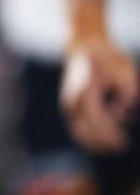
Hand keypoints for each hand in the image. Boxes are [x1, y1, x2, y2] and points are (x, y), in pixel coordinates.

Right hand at [60, 38, 138, 153]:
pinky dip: (87, 137)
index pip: (95, 119)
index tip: (123, 141)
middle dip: (102, 141)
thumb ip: (126, 94)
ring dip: (94, 142)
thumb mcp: (125, 72)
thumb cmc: (108, 59)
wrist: (86, 47)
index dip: (109, 133)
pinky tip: (102, 142)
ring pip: (77, 131)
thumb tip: (123, 114)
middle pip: (84, 129)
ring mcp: (68, 102)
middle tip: (121, 146)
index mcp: (84, 90)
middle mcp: (72, 98)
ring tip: (112, 146)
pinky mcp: (70, 104)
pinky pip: (76, 127)